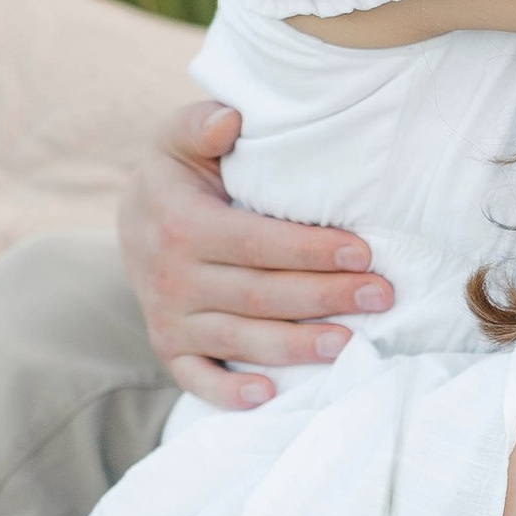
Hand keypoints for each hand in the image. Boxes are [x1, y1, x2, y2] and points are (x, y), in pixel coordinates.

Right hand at [118, 100, 390, 407]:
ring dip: (298, 346)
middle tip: (381, 295)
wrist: (134, 217)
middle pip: (259, 295)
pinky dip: (229, 394)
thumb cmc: (179, 173)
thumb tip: (231, 119)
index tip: (364, 251)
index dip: (310, 249)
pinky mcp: (170, 348)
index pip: (255, 243)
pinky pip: (196, 379)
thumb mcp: (182, 137)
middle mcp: (171, 278)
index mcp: (181, 225)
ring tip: (352, 344)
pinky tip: (272, 395)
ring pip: (241, 340)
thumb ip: (202, 122)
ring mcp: (168, 318)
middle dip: (325, 296)